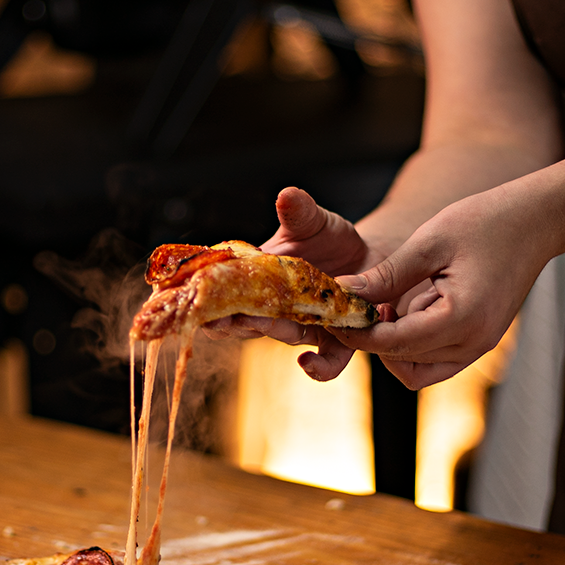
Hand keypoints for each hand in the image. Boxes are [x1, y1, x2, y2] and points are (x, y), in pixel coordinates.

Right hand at [202, 187, 388, 364]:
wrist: (370, 258)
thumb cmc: (330, 239)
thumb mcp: (314, 222)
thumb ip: (300, 212)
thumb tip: (287, 196)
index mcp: (259, 277)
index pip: (225, 290)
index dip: (208, 297)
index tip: (194, 297)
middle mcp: (274, 308)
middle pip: (246, 319)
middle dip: (232, 320)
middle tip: (219, 318)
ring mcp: (303, 326)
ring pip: (282, 333)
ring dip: (272, 330)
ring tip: (261, 321)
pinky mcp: (336, 340)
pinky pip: (326, 362)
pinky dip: (318, 368)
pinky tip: (308, 363)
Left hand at [331, 186, 555, 388]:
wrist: (537, 221)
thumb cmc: (486, 222)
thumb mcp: (428, 243)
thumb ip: (386, 276)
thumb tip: (343, 293)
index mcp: (462, 319)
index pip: (394, 343)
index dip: (357, 333)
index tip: (331, 315)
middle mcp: (473, 343)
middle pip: (402, 362)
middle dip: (371, 340)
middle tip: (353, 307)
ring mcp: (478, 347)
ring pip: (416, 371)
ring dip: (390, 346)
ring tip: (382, 305)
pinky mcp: (478, 342)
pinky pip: (433, 361)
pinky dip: (410, 345)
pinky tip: (404, 309)